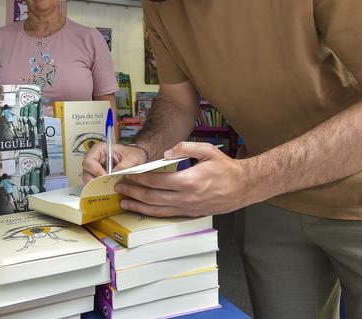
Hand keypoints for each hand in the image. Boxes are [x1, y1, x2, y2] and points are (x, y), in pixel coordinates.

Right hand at [82, 142, 147, 182]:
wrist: (139, 159)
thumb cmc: (134, 154)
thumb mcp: (132, 158)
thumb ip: (124, 165)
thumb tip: (114, 174)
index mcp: (100, 149)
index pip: (89, 161)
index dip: (95, 171)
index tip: (105, 177)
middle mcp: (95, 158)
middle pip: (86, 172)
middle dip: (94, 180)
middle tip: (105, 186)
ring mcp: (96, 167)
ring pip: (88, 179)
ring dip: (96, 185)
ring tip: (108, 188)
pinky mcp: (99, 175)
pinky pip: (94, 183)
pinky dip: (100, 188)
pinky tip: (108, 189)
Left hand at [115, 142, 247, 216]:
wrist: (242, 187)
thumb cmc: (225, 168)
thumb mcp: (208, 151)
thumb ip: (186, 148)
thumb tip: (167, 153)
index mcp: (188, 181)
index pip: (156, 181)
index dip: (139, 178)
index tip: (127, 175)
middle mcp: (185, 198)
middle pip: (152, 197)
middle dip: (133, 192)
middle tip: (119, 187)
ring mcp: (187, 208)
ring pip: (157, 209)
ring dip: (138, 206)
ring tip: (123, 201)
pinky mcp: (189, 213)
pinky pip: (166, 214)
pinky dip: (151, 213)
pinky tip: (141, 209)